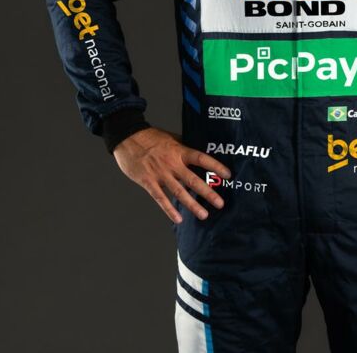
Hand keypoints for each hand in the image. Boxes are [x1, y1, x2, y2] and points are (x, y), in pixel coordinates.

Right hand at [113, 127, 230, 224]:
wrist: (127, 138)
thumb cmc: (150, 137)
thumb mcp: (171, 137)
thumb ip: (184, 145)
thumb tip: (198, 150)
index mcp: (179, 151)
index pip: (202, 159)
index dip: (216, 166)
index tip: (228, 175)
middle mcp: (172, 163)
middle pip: (193, 180)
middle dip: (208, 192)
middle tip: (220, 203)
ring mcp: (160, 174)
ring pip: (179, 192)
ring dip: (192, 205)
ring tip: (203, 214)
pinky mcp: (148, 182)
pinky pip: (160, 198)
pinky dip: (169, 209)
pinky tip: (178, 218)